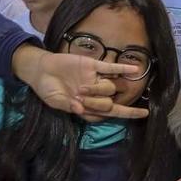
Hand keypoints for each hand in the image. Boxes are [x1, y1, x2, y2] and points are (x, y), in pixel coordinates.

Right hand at [14, 46, 146, 119]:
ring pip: (110, 87)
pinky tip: (136, 69)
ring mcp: (95, 80)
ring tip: (80, 88)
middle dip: (97, 103)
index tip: (140, 113)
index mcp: (87, 107)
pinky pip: (110, 68)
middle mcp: (95, 95)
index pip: (109, 114)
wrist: (41, 70)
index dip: (123, 114)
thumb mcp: (54, 101)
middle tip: (80, 98)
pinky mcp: (92, 66)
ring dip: (98, 89)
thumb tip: (80, 109)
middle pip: (108, 103)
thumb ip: (66, 105)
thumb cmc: (47, 89)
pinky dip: (122, 69)